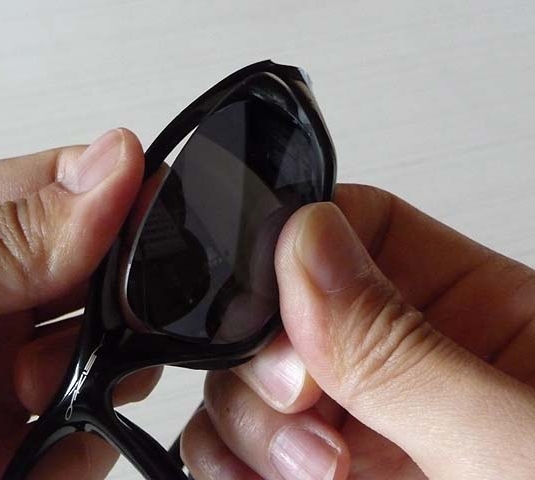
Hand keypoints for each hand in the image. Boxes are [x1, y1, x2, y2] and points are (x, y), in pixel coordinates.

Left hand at [0, 129, 160, 478]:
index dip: (117, 196)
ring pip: (109, 351)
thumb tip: (113, 166)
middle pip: (100, 272)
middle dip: (116, 292)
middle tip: (99, 312)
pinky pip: (91, 434)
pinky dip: (88, 439)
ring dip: (101, 367)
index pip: (65, 186)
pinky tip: (41, 445)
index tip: (150, 216)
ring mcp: (1, 378)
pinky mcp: (15, 452)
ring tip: (35, 389)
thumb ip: (4, 233)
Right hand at [180, 185, 534, 478]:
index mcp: (475, 311)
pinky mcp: (333, 475)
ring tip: (305, 470)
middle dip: (267, 352)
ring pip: (254, 376)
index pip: (357, 226)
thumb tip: (308, 243)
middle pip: (285, 302)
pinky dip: (226, 461)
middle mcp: (410, 361)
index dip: (296, 246)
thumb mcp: (516, 446)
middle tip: (301, 405)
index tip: (281, 312)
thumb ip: (406, 351)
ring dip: (245, 416)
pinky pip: (246, 446)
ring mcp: (364, 422)